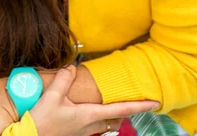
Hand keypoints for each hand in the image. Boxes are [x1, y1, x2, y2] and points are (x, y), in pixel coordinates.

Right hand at [30, 66, 158, 135]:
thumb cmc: (42, 120)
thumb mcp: (52, 96)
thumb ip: (64, 78)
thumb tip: (72, 67)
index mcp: (89, 115)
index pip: (120, 109)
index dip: (139, 106)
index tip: (154, 102)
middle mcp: (91, 126)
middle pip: (115, 118)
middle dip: (126, 110)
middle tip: (135, 100)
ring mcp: (84, 132)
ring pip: (105, 123)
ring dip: (111, 115)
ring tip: (113, 104)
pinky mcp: (75, 134)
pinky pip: (93, 126)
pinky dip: (98, 118)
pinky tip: (88, 110)